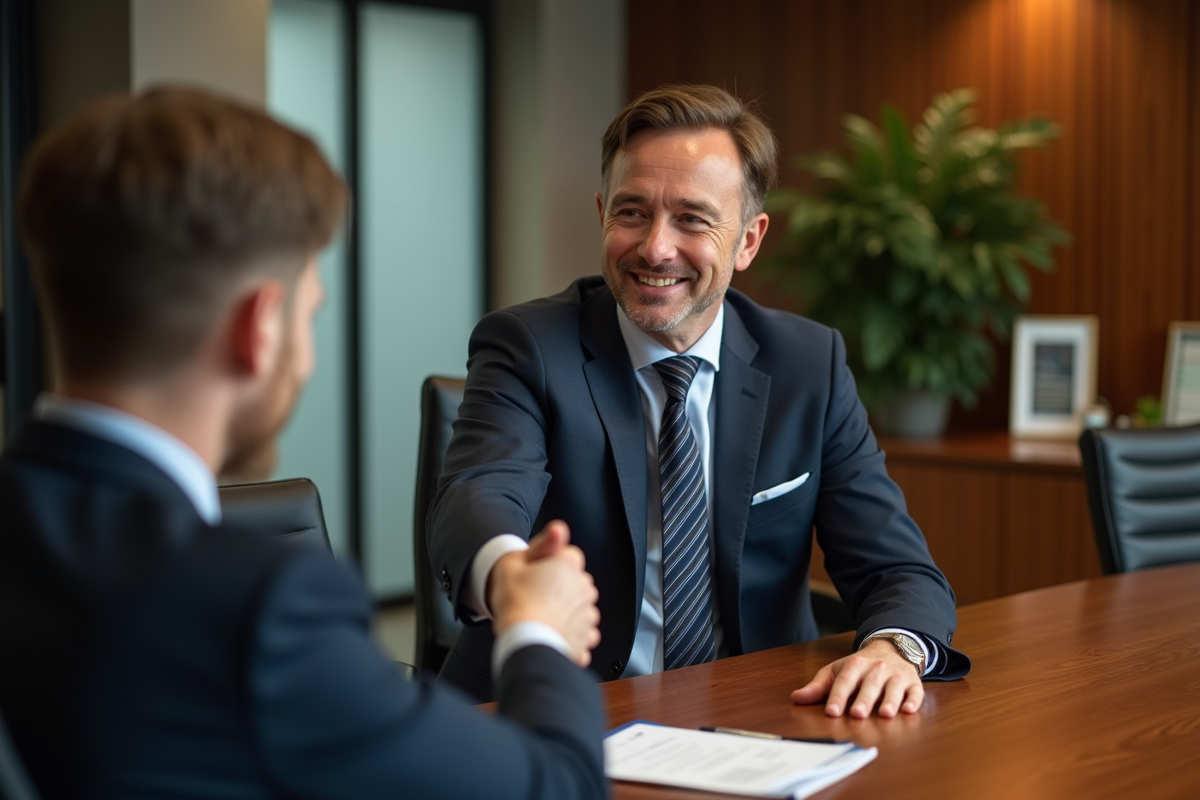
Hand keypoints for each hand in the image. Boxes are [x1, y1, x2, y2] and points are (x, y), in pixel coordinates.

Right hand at [488, 520, 600, 666]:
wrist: (524, 644)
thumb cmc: (515, 605)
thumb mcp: (512, 564)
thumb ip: (540, 544)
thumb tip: (560, 529)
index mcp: (569, 566)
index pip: (568, 554)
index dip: (550, 563)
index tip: (536, 574)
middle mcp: (584, 588)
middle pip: (575, 580)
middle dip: (560, 586)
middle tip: (535, 596)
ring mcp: (588, 614)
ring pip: (580, 605)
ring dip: (567, 610)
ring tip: (542, 617)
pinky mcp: (586, 638)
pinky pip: (582, 631)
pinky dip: (571, 633)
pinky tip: (552, 633)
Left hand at [790, 639, 923, 717]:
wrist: (890, 649)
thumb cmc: (859, 667)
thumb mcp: (836, 672)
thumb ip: (818, 687)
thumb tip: (796, 698)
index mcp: (855, 665)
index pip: (845, 681)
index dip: (838, 697)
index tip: (832, 712)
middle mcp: (877, 669)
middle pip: (869, 685)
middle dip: (864, 700)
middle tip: (857, 714)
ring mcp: (896, 675)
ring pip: (893, 687)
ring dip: (890, 700)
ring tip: (885, 714)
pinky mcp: (912, 682)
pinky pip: (915, 691)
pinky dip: (913, 701)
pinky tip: (909, 710)